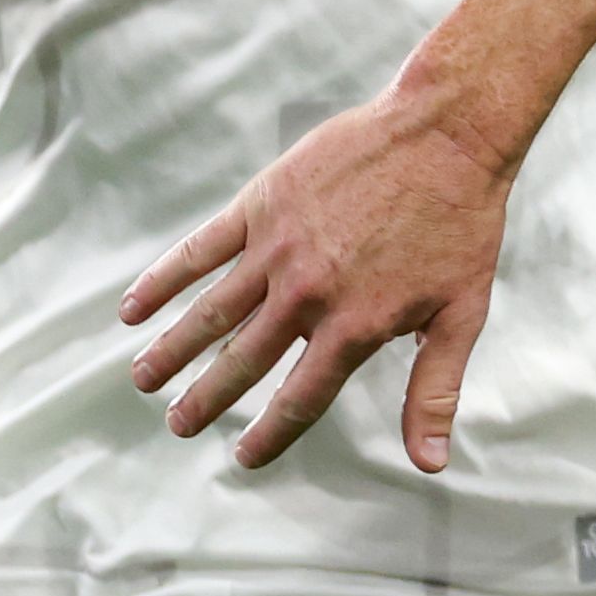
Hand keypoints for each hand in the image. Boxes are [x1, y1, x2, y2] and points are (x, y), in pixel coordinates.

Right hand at [121, 90, 512, 470]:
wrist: (446, 133)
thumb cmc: (462, 223)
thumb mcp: (462, 312)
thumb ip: (435, 388)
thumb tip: (430, 462)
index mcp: (354, 327)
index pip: (299, 398)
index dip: (269, 433)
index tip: (243, 457)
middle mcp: (306, 295)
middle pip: (242, 363)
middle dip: (205, 400)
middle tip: (178, 425)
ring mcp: (277, 249)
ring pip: (210, 313)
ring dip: (172, 350)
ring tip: (144, 380)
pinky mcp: (261, 206)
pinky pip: (199, 251)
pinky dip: (162, 281)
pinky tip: (133, 308)